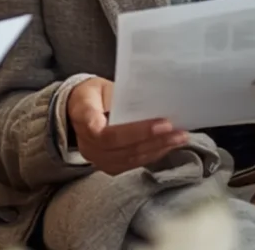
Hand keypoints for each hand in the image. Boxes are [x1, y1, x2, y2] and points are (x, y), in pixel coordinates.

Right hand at [67, 77, 188, 174]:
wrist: (75, 109)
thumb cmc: (90, 95)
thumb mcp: (101, 87)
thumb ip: (121, 98)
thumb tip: (151, 104)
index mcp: (83, 119)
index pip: (110, 133)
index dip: (138, 131)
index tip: (163, 123)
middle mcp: (88, 144)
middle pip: (125, 148)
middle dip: (155, 140)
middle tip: (178, 132)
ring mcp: (97, 158)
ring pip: (131, 159)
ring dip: (158, 149)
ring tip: (179, 138)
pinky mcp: (108, 166)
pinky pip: (133, 164)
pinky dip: (152, 155)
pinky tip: (166, 147)